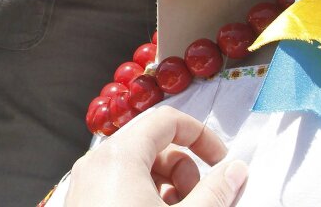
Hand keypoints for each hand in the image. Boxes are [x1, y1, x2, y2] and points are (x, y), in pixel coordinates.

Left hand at [64, 109, 246, 205]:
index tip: (224, 164)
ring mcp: (86, 184)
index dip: (201, 136)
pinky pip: (121, 186)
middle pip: (153, 145)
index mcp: (119, 155)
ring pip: (138, 169)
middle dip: (186, 171)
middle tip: (202, 205)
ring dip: (168, 188)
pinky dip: (146, 198)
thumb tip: (236, 170)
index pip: (166, 121)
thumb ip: (216, 192)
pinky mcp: (83, 205)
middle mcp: (97, 162)